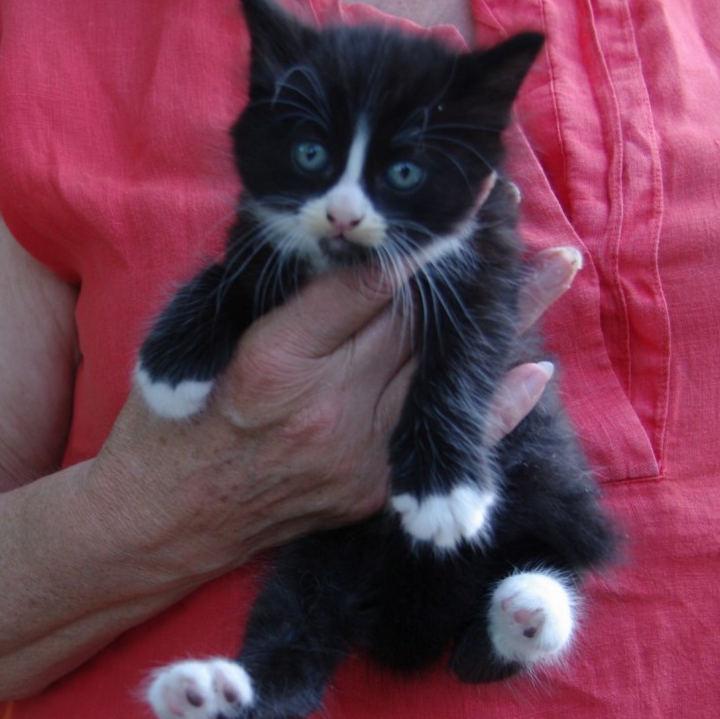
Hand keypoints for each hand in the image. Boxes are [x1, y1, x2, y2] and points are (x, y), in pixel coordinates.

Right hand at [90, 246, 581, 574]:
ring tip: (555, 270)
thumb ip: (270, 292)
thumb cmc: (172, 419)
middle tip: (516, 216)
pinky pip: (442, 439)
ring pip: (442, 372)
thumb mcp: (202, 338)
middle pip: (418, 323)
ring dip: (501, 321)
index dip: (420, 239)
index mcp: (275, 357)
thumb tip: (344, 245)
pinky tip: (533, 368)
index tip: (459, 200)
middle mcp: (327, 406)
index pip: (369, 284)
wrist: (164, 518)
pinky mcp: (372, 491)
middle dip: (469, 267)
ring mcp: (358, 456)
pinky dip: (493, 406)